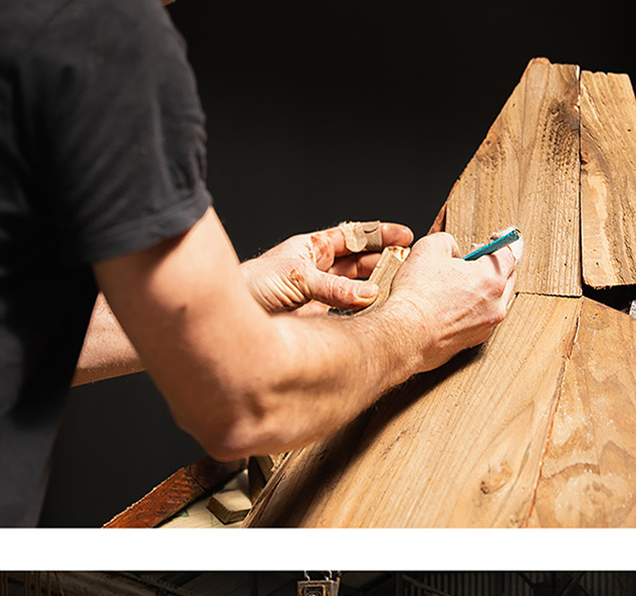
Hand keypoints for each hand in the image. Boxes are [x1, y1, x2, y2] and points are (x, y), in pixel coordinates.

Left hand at [241, 221, 415, 313]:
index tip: (406, 236)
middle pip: (359, 262)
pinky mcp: (315, 319)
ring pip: (356, 289)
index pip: (353, 236)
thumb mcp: (295, 279)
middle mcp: (317, 270)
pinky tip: (378, 316)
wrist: (225, 320)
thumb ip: (332, 287)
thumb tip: (368, 294)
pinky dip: (362, 315)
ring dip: (377, 291)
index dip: (379, 235)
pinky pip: (346, 314)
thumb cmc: (250, 288)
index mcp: (311, 249)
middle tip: (411, 268)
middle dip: (385, 263)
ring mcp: (317, 295)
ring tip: (401, 292)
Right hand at [379, 230, 521, 372]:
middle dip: (490, 268)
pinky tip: (447, 309)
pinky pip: (478, 320)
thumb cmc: (416, 297)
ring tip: (453, 289)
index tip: (488, 242)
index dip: (497, 243)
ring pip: (493, 301)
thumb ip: (450, 241)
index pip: (510, 253)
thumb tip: (453, 251)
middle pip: (506, 278)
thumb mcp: (429, 247)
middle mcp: (495, 304)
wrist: (402, 337)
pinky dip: (469, 311)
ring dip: (480, 291)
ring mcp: (485, 326)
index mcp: (492, 278)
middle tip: (466, 266)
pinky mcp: (471, 342)